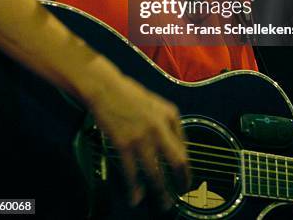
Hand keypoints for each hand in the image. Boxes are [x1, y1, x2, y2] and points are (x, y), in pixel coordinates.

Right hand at [87, 70, 189, 209]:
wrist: (106, 89)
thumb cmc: (131, 95)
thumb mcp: (157, 105)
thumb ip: (168, 125)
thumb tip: (176, 150)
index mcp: (171, 116)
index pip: (184, 148)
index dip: (186, 168)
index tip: (184, 180)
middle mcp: (160, 128)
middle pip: (177, 163)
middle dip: (180, 183)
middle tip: (179, 196)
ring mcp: (142, 137)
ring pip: (155, 173)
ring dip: (160, 192)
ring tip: (162, 204)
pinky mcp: (123, 144)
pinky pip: (132, 173)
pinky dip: (134, 189)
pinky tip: (135, 199)